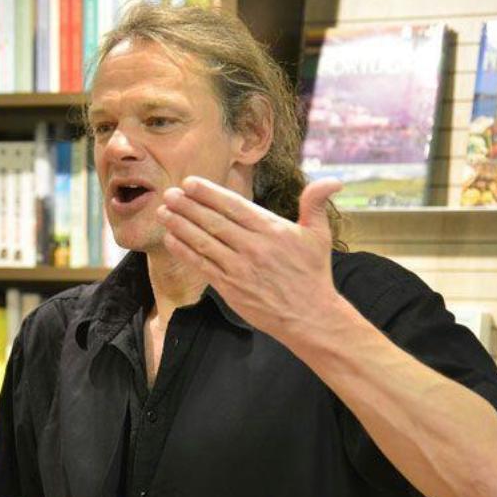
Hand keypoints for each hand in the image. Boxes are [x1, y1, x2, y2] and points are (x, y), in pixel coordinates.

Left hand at [158, 176, 344, 340]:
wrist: (309, 316)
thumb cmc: (313, 274)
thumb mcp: (319, 235)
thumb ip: (315, 204)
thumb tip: (333, 180)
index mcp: (271, 230)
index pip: (233, 206)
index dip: (208, 193)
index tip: (189, 183)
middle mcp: (252, 247)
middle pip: (213, 221)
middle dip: (187, 206)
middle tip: (168, 193)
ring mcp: (239, 269)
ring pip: (203, 242)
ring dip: (180, 225)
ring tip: (163, 212)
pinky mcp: (230, 288)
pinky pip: (202, 265)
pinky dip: (184, 251)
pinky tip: (172, 239)